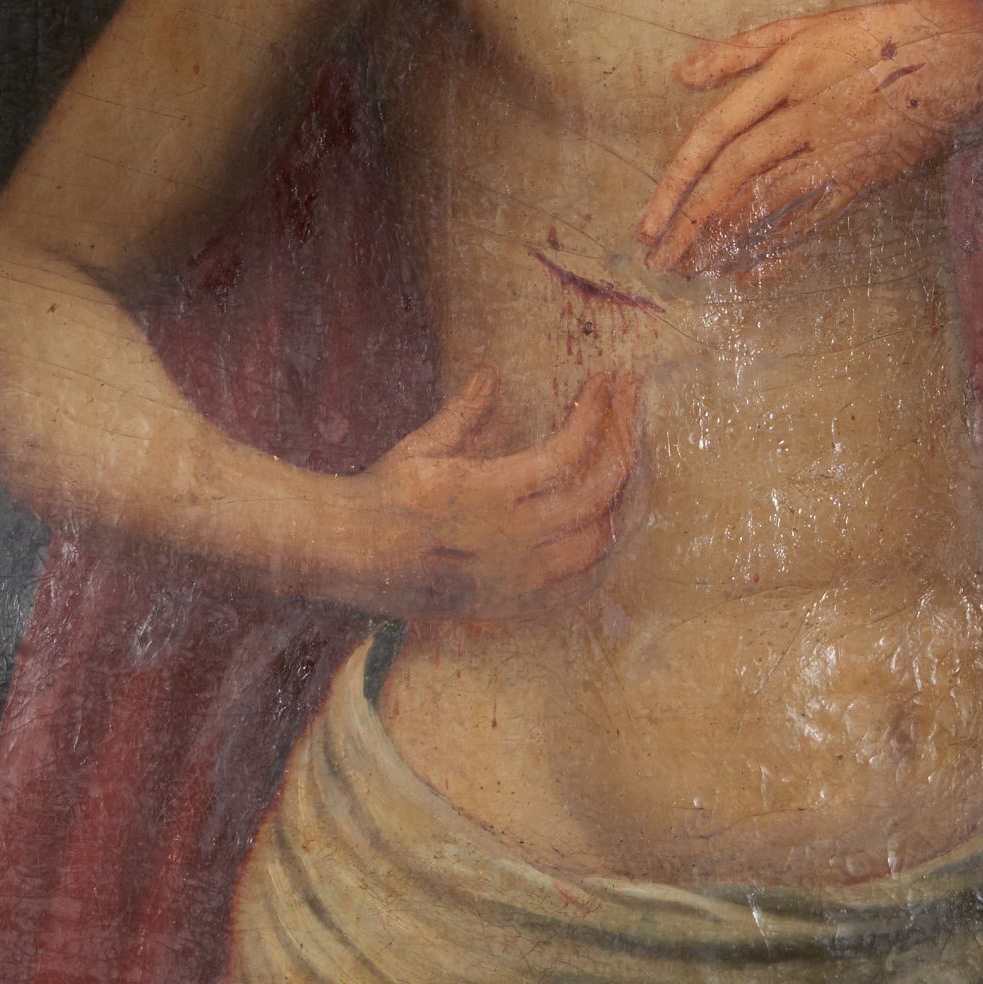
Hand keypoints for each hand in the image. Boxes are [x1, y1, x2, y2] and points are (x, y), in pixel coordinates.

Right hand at [329, 372, 637, 617]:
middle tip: (632, 403)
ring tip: (632, 454)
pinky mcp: (517, 606)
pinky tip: (613, 520)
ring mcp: (521, 580)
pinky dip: (607, 551)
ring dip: (626, 493)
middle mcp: (515, 541)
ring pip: (603, 541)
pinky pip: (583, 586)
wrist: (350, 558)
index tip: (605, 382)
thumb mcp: (423, 447)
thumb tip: (490, 377)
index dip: (597, 413)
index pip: (570, 452)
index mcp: (492, 494)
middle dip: (627, 440)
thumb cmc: (382, 496)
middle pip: (601, 494)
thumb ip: (465, 414)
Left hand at [639, 0, 982, 277]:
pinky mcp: (866, 180)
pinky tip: (744, 272)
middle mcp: (810, 116)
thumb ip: (738, 51)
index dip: (678, 180)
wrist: (963, 57)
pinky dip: (775, 251)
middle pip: (737, 176)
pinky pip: (813, 221)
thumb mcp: (805, 27)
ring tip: (689, 272)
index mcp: (789, 73)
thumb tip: (678, 75)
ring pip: (772, 204)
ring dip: (724, 243)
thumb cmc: (879, 36)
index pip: (717, 133)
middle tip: (659, 260)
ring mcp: (840, 152)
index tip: (649, 222)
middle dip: (691, 224)